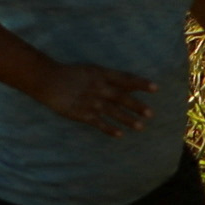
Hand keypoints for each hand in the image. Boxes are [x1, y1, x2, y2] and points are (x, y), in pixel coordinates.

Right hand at [34, 57, 155, 136]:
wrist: (48, 80)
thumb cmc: (70, 74)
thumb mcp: (91, 70)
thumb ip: (108, 77)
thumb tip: (128, 84)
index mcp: (101, 74)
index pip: (125, 78)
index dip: (141, 83)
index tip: (156, 88)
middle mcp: (98, 87)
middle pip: (121, 97)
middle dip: (137, 105)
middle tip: (151, 114)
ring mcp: (90, 101)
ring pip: (112, 111)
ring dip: (127, 119)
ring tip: (141, 127)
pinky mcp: (81, 113)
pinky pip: (98, 122)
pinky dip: (109, 129)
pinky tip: (119, 135)